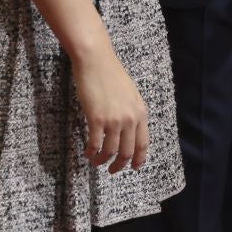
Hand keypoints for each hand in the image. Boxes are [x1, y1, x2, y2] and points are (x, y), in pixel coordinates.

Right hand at [72, 47, 148, 173]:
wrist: (96, 61)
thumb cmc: (111, 74)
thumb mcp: (131, 94)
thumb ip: (133, 112)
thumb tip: (130, 130)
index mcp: (141, 112)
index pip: (143, 144)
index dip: (139, 159)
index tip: (134, 167)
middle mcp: (130, 119)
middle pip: (128, 152)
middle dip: (120, 165)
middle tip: (112, 170)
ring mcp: (114, 120)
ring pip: (111, 151)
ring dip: (102, 161)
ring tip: (96, 161)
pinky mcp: (97, 119)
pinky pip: (96, 144)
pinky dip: (92, 152)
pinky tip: (88, 153)